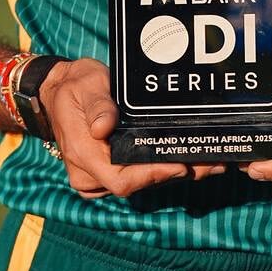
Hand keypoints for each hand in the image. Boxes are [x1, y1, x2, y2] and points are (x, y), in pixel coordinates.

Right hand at [39, 58, 224, 198]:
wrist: (60, 91)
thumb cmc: (75, 85)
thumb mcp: (86, 85)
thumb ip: (97, 105)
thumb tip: (104, 128)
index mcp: (82, 154)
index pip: (121, 179)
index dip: (152, 176)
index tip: (180, 165)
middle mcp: (89, 174)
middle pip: (136, 185)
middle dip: (174, 175)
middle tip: (211, 163)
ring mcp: (98, 177)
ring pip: (140, 183)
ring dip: (174, 174)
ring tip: (210, 163)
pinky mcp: (108, 172)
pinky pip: (137, 176)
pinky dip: (163, 169)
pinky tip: (189, 161)